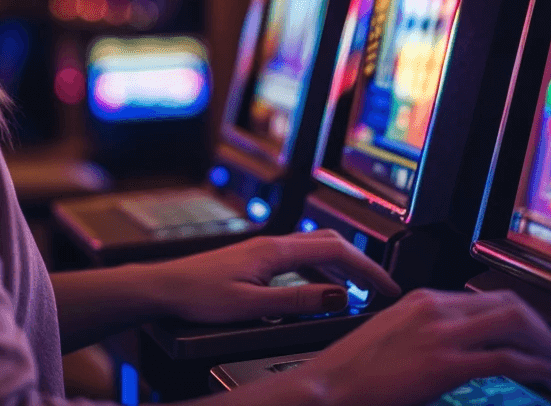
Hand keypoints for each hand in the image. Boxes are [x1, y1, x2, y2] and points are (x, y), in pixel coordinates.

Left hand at [153, 230, 401, 322]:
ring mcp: (264, 250)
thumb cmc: (197, 295)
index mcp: (275, 251)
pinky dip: (321, 272)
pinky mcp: (256, 260)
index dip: (366, 269)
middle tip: (381, 287)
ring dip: (342, 267)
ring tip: (359, 290)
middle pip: (330, 243)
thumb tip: (336, 296)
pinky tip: (322, 290)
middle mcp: (272, 245)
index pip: (335, 252)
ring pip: (315, 250)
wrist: (164, 288)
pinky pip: (300, 259)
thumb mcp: (251, 306)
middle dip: (360, 263)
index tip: (386, 286)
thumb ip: (296, 302)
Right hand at [292, 289, 550, 405]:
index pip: (487, 296)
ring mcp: (442, 333)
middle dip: (540, 326)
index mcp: (423, 299)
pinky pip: (506, 358)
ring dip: (544, 343)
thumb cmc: (352, 371)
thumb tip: (458, 351)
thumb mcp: (393, 338)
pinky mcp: (446, 363)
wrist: (330, 386)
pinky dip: (536, 365)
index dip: (520, 314)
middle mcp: (436, 308)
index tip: (534, 332)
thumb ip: (426, 335)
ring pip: (515, 322)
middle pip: (508, 302)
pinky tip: (547, 376)